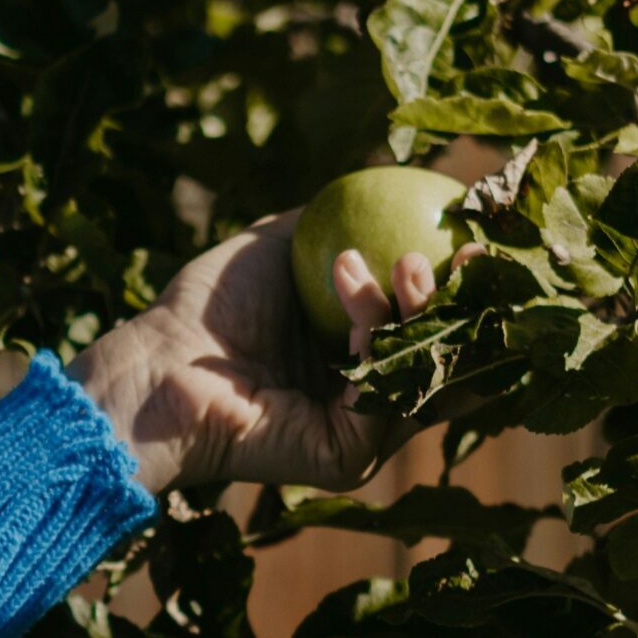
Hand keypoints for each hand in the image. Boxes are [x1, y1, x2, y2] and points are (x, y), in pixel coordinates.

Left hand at [64, 212, 451, 495]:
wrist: (157, 362)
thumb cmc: (206, 307)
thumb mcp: (276, 247)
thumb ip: (330, 221)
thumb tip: (384, 179)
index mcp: (361, 357)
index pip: (437, 327)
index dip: (466, 288)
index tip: (480, 238)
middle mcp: (371, 400)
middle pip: (450, 357)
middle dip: (472, 306)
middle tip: (475, 253)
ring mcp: (363, 435)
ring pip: (424, 375)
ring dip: (421, 309)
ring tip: (404, 261)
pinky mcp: (348, 458)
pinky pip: (384, 398)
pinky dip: (373, 335)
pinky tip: (352, 290)